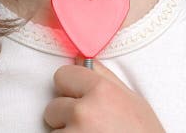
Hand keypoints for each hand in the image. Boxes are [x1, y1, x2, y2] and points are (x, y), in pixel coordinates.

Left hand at [44, 56, 165, 132]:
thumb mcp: (133, 101)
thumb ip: (105, 78)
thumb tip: (82, 59)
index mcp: (101, 91)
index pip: (63, 74)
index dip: (70, 87)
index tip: (78, 96)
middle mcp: (84, 111)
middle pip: (53, 104)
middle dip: (66, 115)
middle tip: (89, 126)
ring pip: (54, 129)